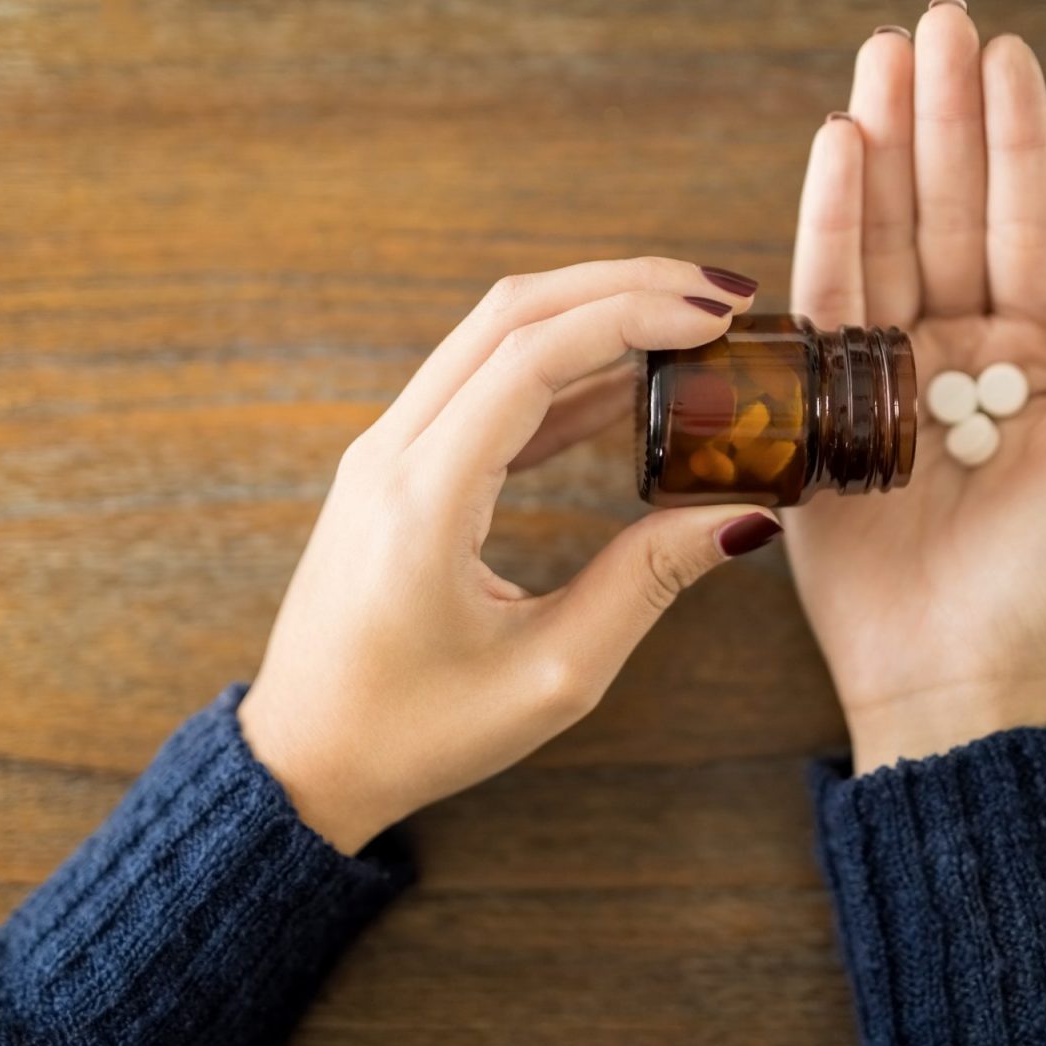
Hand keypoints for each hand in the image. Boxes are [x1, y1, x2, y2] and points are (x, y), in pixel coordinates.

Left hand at [239, 259, 781, 852]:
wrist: (302, 760)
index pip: (529, 358)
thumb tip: (743, 514)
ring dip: (591, 314)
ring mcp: (385, 452)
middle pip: (511, 314)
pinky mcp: (395, 466)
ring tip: (691, 327)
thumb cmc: (416, 733)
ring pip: (493, 335)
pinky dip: (560, 367)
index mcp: (422, 500)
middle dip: (621, 285)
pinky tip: (631, 383)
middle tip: (720, 296)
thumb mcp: (552, 675)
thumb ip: (647, 581)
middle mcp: (391, 453)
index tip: (716, 316)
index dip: (631, 316)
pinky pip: (481, 384)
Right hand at [785, 2, 1045, 773]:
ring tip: (882, 57)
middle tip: (937, 21)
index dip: (1014, 134)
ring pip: (885, 233)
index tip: (1007, 52)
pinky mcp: (820, 403)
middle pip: (948, 207)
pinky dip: (828, 217)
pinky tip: (835, 145)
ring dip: (883, 142)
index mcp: (1037, 353)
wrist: (965, 673)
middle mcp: (959, 349)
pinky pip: (825, 294)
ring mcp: (885, 370)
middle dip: (944, 113)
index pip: (1023, 218)